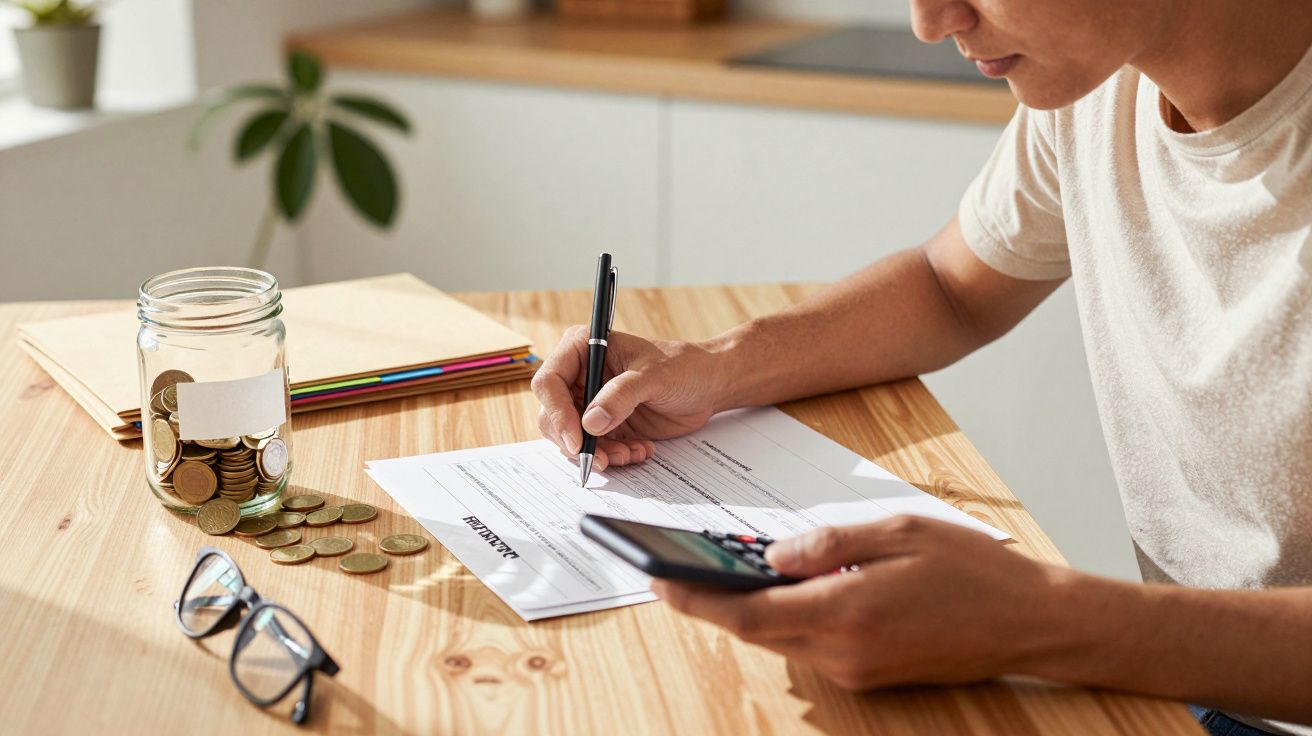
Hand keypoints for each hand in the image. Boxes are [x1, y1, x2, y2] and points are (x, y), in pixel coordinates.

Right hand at [531, 325, 725, 471]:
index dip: (557, 414)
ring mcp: (590, 402)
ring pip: (571, 439)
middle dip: (576, 442)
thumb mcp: (654, 376)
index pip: (549, 382)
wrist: (707, 384)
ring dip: (598, 453)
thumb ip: (621, 396)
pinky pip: (595, 449)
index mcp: (582, 349)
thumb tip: (591, 422)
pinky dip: (613, 457)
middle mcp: (580, 376)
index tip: (577, 440)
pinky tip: (639, 450)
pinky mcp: (604, 425)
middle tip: (601, 459)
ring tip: (629, 453)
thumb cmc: (683, 366)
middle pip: (553, 417)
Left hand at [652, 516, 1071, 689]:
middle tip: (672, 570)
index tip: (657, 581)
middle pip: (757, 631)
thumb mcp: (897, 531)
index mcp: (847, 612)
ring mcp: (856, 670)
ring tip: (715, 572)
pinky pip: (809, 646)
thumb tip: (771, 555)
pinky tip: (779, 589)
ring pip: (780, 640)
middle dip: (712, 603)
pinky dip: (786, 618)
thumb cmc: (972, 569)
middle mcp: (844, 652)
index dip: (697, 601)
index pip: (749, 615)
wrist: (1031, 622)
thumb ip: (828, 543)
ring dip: (749, 610)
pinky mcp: (868, 675)